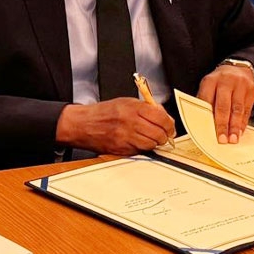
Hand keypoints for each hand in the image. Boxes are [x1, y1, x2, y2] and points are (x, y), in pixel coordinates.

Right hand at [55, 99, 175, 156]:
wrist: (84, 124)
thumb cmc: (104, 113)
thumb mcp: (126, 102)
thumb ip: (146, 108)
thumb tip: (163, 116)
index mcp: (133, 108)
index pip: (161, 118)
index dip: (169, 124)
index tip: (170, 126)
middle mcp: (130, 123)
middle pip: (159, 134)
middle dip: (164, 136)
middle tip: (164, 134)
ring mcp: (126, 137)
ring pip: (151, 144)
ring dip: (154, 143)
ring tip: (151, 138)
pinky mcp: (121, 149)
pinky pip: (140, 151)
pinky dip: (142, 148)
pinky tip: (138, 142)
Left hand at [197, 64, 253, 142]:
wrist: (239, 69)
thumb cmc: (219, 83)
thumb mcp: (209, 86)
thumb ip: (206, 102)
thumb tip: (203, 123)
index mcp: (210, 80)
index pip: (207, 100)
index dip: (207, 116)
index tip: (206, 130)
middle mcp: (226, 82)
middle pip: (223, 105)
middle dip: (222, 124)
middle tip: (222, 139)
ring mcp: (240, 86)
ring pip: (237, 109)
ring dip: (235, 126)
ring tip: (233, 139)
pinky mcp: (251, 92)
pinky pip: (247, 110)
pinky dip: (243, 123)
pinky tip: (240, 131)